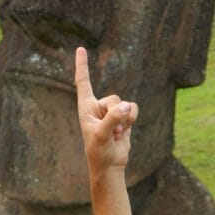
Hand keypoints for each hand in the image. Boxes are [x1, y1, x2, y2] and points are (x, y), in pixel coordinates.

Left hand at [74, 46, 137, 171]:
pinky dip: (133, 119)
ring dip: (124, 120)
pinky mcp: (123, 117)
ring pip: (125, 104)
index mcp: (85, 108)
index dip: (82, 66)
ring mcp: (111, 112)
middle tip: (110, 133)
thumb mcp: (102, 136)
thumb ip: (112, 119)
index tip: (80, 48)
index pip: (83, 82)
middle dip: (116, 115)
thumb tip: (126, 106)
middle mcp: (97, 107)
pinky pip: (133, 108)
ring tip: (116, 134)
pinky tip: (124, 132)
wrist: (110, 166)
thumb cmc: (100, 152)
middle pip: (113, 98)